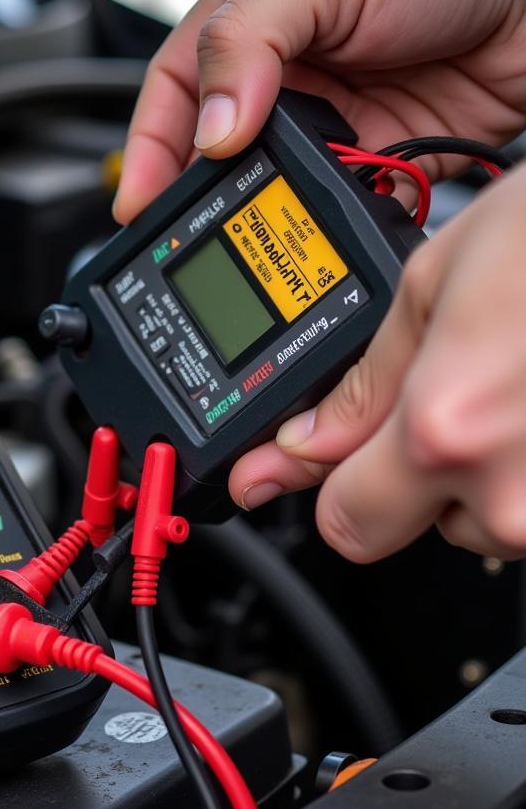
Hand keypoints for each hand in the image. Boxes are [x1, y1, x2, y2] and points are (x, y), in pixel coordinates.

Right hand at [113, 0, 525, 225]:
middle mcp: (281, 73)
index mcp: (249, 19)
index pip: (173, 89)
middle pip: (212, 149)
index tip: (137, 200)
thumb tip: (208, 132)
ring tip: (249, 233)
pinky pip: (328, 201)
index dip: (148, 147)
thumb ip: (246, 42)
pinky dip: (316, 221)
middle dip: (195, 193)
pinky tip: (310, 227)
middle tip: (184, 232)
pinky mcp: (370, 154)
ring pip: (266, 184)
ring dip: (256, 212)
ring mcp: (326, 118)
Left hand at [228, 165, 525, 561]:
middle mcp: (515, 494)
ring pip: (488, 515)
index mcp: (445, 434)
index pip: (346, 524)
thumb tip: (303, 448)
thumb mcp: (435, 284)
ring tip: (518, 379)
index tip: (324, 461)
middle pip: (418, 523)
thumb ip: (362, 386)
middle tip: (453, 390)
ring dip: (485, 464)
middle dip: (413, 471)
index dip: (331, 486)